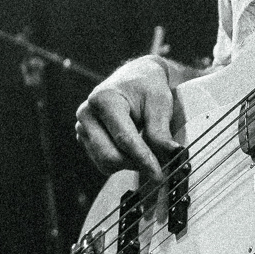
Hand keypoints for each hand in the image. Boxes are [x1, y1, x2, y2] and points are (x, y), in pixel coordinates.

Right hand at [74, 54, 182, 183]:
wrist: (133, 77)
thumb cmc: (147, 87)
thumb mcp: (159, 102)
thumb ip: (161, 130)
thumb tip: (172, 155)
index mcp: (104, 99)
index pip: (124, 139)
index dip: (143, 159)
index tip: (160, 175)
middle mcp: (86, 113)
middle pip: (110, 156)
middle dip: (135, 164)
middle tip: (158, 165)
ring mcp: (82, 127)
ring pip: (105, 163)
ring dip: (128, 164)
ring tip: (145, 152)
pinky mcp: (83, 138)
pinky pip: (102, 162)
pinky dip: (120, 162)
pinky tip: (132, 149)